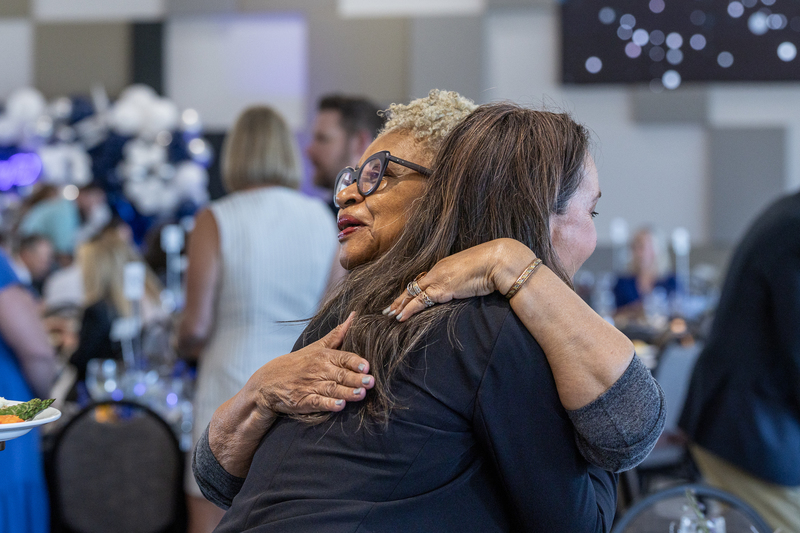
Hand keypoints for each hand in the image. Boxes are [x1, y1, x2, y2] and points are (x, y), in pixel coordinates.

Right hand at [247, 312, 374, 418]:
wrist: (268, 381)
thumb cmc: (298, 362)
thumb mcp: (316, 346)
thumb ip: (337, 335)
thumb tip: (355, 316)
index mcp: (324, 356)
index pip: (343, 357)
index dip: (355, 362)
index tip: (367, 366)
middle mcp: (318, 370)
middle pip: (340, 374)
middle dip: (356, 378)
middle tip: (370, 381)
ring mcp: (311, 386)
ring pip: (332, 389)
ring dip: (346, 392)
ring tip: (360, 394)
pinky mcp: (303, 401)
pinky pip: (317, 402)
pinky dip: (328, 404)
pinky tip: (339, 406)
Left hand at [382, 239, 534, 321]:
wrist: (498, 261)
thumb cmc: (492, 266)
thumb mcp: (474, 272)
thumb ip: (465, 279)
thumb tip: (467, 286)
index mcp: (445, 265)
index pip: (424, 279)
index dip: (413, 289)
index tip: (405, 296)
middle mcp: (438, 270)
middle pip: (413, 286)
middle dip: (400, 298)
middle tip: (388, 308)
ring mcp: (438, 279)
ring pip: (412, 293)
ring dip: (399, 306)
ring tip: (389, 314)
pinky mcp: (442, 289)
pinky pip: (420, 301)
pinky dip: (408, 310)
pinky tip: (400, 317)